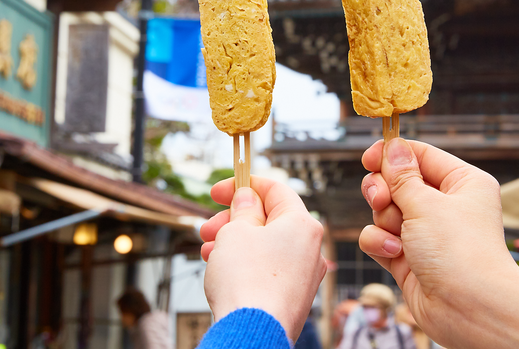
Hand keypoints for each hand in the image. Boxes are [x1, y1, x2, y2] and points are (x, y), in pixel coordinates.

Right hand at [200, 176, 326, 340]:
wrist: (253, 334)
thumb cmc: (246, 280)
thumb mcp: (236, 231)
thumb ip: (243, 209)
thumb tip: (248, 198)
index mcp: (303, 224)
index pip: (275, 189)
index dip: (243, 184)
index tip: (218, 191)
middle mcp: (311, 248)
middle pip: (269, 220)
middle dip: (234, 220)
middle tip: (208, 227)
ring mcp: (305, 275)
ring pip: (266, 246)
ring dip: (236, 243)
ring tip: (208, 251)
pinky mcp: (294, 297)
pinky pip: (269, 270)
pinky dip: (247, 264)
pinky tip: (222, 270)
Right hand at [358, 139, 518, 348]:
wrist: (470, 310)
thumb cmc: (458, 251)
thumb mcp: (426, 203)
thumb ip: (400, 175)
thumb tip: (392, 146)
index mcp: (461, 183)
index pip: (420, 155)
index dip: (392, 154)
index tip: (368, 158)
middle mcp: (445, 205)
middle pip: (397, 181)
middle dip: (383, 190)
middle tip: (381, 199)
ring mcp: (425, 232)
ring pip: (384, 211)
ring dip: (384, 221)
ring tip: (397, 236)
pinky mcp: (408, 257)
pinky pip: (380, 237)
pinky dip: (380, 243)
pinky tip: (394, 254)